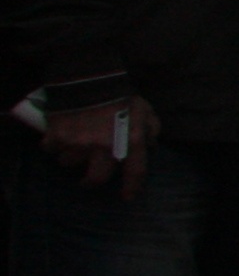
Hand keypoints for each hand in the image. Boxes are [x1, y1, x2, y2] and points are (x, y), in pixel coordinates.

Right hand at [44, 96, 160, 195]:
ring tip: (71, 148)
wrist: (89, 78)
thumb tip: (150, 145)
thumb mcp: (144, 109)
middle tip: (87, 180)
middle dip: (90, 181)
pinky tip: (56, 137)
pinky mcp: (58, 137)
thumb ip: (150, 128)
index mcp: (130, 141)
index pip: (135, 172)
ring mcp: (80, 144)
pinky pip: (50, 148)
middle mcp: (105, 148)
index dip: (131, 187)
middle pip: (95, 178)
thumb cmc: (120, 93)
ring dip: (70, 157)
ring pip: (69, 163)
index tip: (126, 197)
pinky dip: (51, 144)